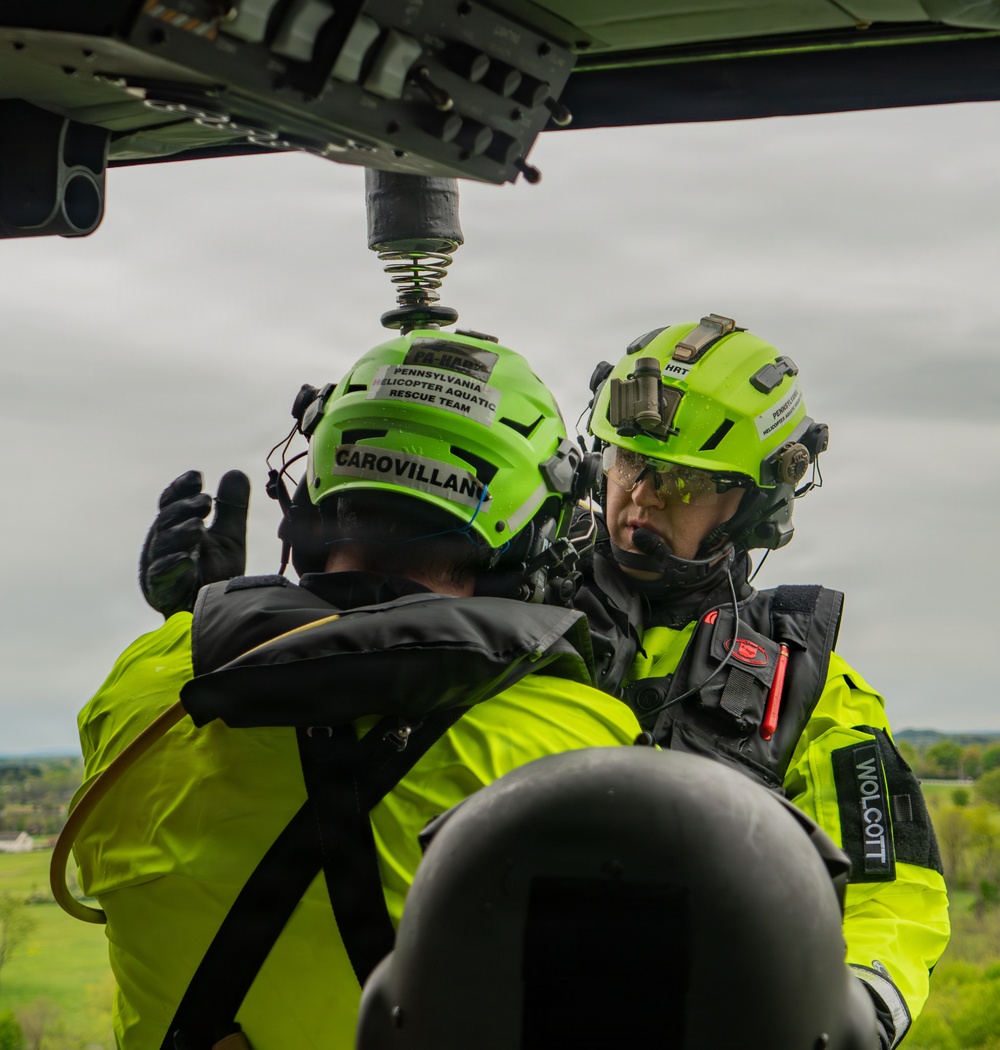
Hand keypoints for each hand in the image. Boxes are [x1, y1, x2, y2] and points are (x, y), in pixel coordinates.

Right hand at [139, 470, 249, 617]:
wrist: (221, 615)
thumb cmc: (218, 576)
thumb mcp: (229, 537)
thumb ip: (231, 508)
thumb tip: (235, 472)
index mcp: (175, 529)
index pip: (171, 503)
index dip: (180, 489)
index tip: (197, 477)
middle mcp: (163, 546)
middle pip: (165, 520)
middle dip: (183, 509)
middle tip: (205, 502)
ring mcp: (159, 568)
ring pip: (161, 546)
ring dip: (179, 534)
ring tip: (198, 528)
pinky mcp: (161, 592)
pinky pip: (161, 577)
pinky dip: (173, 566)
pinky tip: (188, 560)